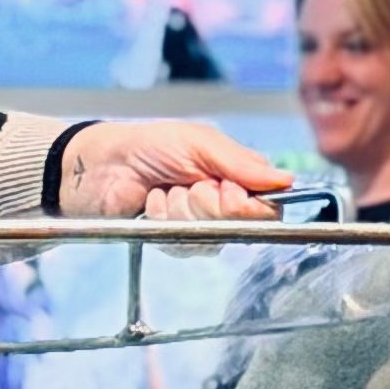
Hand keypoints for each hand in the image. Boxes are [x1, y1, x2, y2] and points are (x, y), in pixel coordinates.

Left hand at [57, 122, 293, 221]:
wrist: (103, 167)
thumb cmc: (149, 146)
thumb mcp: (199, 143)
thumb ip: (240, 163)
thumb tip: (285, 180)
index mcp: (238, 174)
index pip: (268, 202)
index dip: (248, 203)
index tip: (225, 191)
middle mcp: (225, 202)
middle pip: (240, 222)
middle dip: (209, 203)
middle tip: (187, 185)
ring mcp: (202, 224)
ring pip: (212, 235)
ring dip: (183, 211)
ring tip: (165, 191)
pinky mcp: (177, 241)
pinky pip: (186, 245)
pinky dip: (166, 222)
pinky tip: (153, 205)